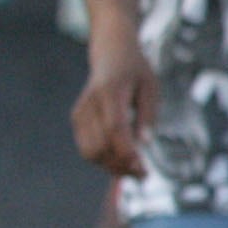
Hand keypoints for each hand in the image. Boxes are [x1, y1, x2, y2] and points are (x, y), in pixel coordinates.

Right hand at [74, 36, 158, 177]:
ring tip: (135, 171)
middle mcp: (90, 103)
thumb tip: (144, 144)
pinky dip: (103, 160)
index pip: (114, 128)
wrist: (111, 53)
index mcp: (110, 91)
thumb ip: (147, 115)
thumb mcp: (151, 87)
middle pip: (100, 145)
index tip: (142, 168)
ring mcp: (80, 112)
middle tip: (143, 174)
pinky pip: (87, 148)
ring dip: (111, 166)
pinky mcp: (77, 119)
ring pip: (90, 152)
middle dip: (121, 165)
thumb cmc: (136, 70)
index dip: (127, 151)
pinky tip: (122, 161)